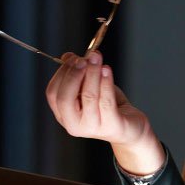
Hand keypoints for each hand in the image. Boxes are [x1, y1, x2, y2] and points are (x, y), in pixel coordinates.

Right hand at [45, 51, 163, 173]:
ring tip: (97, 58)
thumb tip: (67, 56)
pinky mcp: (112, 126)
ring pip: (89, 97)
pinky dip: (106, 83)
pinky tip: (107, 70)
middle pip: (66, 98)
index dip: (62, 74)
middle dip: (74, 74)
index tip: (73, 58)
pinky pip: (106, 102)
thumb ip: (78, 74)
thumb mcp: (90, 89)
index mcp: (64, 115)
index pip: (53, 94)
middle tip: (84, 58)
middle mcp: (74, 125)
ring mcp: (92, 128)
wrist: (131, 128)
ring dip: (92, 74)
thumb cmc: (109, 106)